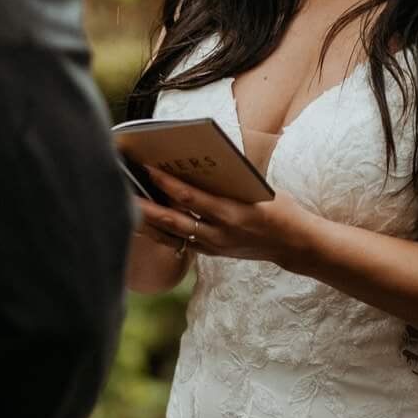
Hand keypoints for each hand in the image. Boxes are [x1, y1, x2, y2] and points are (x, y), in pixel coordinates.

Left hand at [136, 167, 320, 270]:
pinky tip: (147, 219)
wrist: (293, 243)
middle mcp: (219, 234)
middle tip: (125, 189)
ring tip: (128, 203)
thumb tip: (194, 164)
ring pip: (172, 235)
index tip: (148, 167)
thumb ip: (226, 182)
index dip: (166, 183)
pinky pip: (180, 242)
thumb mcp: (256, 189)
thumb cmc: (277, 207)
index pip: (190, 198)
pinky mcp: (212, 253)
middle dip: (146, 206)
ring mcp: (214, 247)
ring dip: (149, 220)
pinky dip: (163, 231)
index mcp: (231, 213)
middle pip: (173, 221)